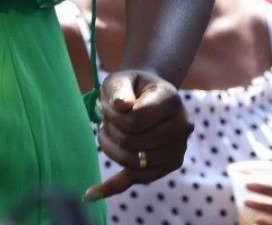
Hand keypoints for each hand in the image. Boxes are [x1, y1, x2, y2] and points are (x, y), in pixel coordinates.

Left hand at [84, 70, 191, 200]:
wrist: (149, 94)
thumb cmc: (132, 85)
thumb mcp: (122, 77)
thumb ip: (119, 88)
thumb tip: (121, 107)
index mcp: (171, 100)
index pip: (137, 120)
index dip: (113, 115)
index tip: (105, 105)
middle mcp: (182, 127)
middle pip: (134, 144)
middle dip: (111, 132)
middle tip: (105, 120)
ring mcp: (177, 149)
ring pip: (134, 164)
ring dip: (111, 149)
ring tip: (105, 132)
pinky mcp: (168, 166)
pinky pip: (139, 179)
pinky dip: (113, 186)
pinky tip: (90, 194)